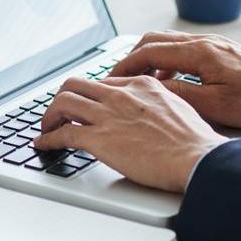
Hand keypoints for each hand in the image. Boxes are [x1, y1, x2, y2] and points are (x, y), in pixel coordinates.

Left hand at [34, 75, 228, 192]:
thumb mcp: (178, 107)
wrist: (196, 158)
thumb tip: (151, 114)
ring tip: (46, 127)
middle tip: (59, 112)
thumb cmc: (194, 141)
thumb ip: (158, 104)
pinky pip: (63, 134)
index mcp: (140, 85)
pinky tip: (43, 144)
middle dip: (62, 98)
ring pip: (62, 103)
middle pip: (75, 85)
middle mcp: (120, 95)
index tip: (84, 104)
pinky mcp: (99, 138)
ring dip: (49, 116)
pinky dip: (47, 138)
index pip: (103, 83)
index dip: (89, 95)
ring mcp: (107, 115)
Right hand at [109, 31, 240, 129]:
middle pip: (154, 40)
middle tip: (118, 78)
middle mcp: (205, 42)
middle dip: (131, 57)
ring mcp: (215, 44)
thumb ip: (181, 94)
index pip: (149, 51)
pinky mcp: (223, 51)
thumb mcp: (217, 105)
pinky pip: (185, 49)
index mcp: (200, 52)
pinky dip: (168, 61)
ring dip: (150, 59)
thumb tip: (153, 89)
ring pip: (169, 43)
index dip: (124, 65)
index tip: (109, 78)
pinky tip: (172, 81)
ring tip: (140, 81)